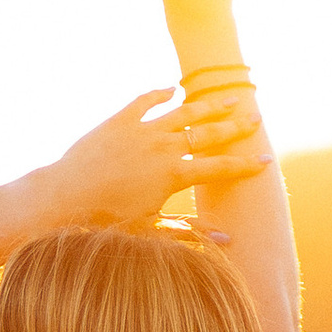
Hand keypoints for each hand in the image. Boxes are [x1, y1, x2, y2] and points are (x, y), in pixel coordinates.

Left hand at [38, 82, 266, 233]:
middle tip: (256, 119)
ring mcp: (142, 129)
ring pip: (184, 111)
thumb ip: (189, 229)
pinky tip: (172, 90)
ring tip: (227, 97)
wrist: (65, 196)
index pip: (218, 168)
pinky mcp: (120, 120)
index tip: (266, 161)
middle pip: (208, 133)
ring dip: (208, 104)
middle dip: (235, 127)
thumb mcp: (150, 228)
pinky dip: (160, 94)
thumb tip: (227, 241)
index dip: (243, 165)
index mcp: (174, 174)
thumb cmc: (107, 220)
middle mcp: (164, 147)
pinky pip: (145, 101)